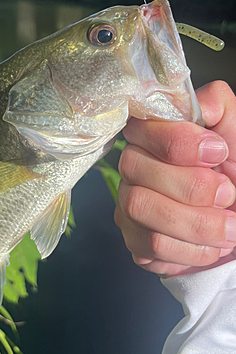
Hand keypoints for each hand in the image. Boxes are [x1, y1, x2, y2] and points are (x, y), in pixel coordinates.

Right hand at [115, 81, 235, 276]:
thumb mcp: (235, 132)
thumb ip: (216, 104)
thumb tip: (197, 104)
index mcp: (154, 135)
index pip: (140, 127)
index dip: (178, 142)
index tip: (218, 152)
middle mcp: (134, 166)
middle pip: (135, 168)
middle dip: (192, 187)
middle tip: (228, 195)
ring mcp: (128, 203)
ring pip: (139, 207)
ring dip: (197, 223)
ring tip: (229, 227)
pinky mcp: (135, 240)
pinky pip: (150, 245)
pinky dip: (191, 249)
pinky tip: (211, 244)